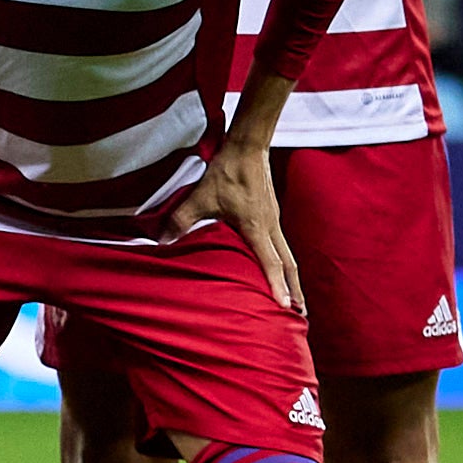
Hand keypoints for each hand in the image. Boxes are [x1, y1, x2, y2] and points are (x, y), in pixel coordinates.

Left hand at [166, 130, 301, 314]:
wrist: (248, 146)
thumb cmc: (227, 172)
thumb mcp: (200, 196)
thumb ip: (181, 219)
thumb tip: (162, 240)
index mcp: (257, 227)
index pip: (271, 263)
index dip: (278, 286)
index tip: (286, 307)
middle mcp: (271, 227)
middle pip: (289, 265)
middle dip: (295, 291)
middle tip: (300, 315)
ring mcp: (274, 221)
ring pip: (288, 256)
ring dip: (293, 279)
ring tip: (295, 300)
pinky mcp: (272, 215)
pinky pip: (282, 245)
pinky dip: (285, 263)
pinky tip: (279, 271)